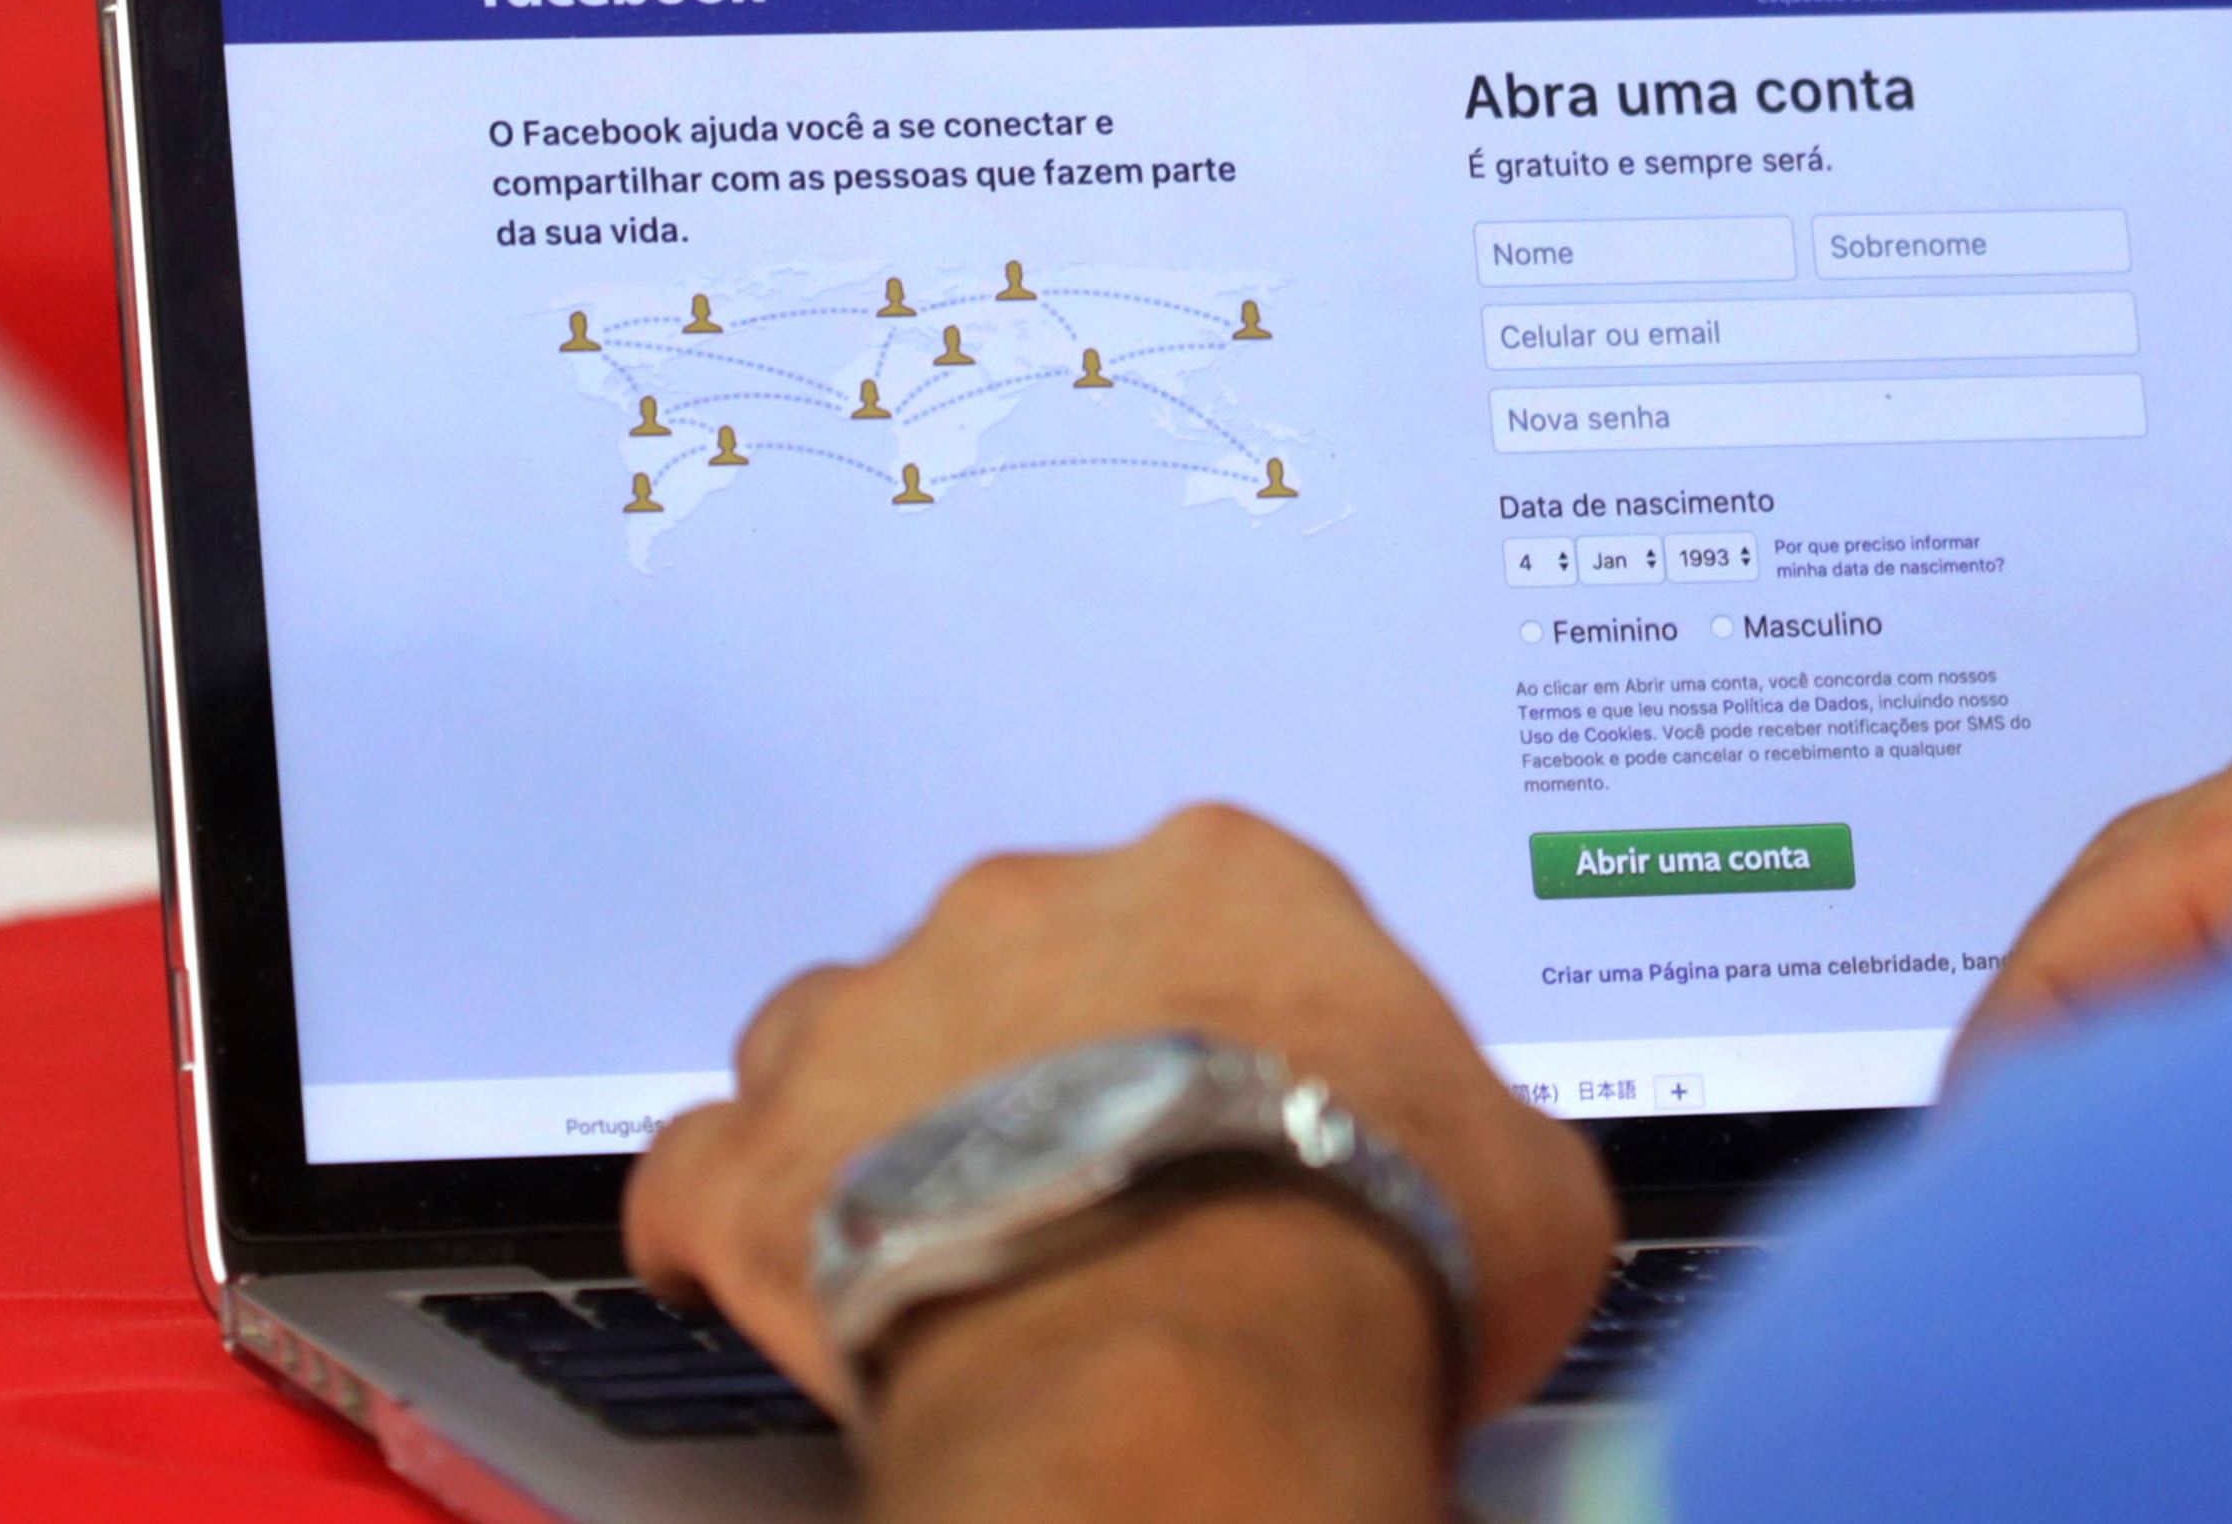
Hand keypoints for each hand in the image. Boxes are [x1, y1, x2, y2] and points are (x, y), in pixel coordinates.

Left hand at [624, 806, 1615, 1440]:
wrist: (1198, 1357)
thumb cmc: (1364, 1247)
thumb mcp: (1529, 1177)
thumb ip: (1482, 1128)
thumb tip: (1499, 1172)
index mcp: (1229, 874)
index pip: (1208, 906)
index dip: (1223, 1015)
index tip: (1239, 1091)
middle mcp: (1036, 907)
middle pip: (1017, 951)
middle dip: (1044, 1050)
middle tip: (1100, 1171)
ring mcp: (881, 1021)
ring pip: (842, 1033)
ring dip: (877, 1116)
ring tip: (938, 1223)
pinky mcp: (767, 1160)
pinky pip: (702, 1171)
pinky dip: (728, 1224)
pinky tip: (766, 1275)